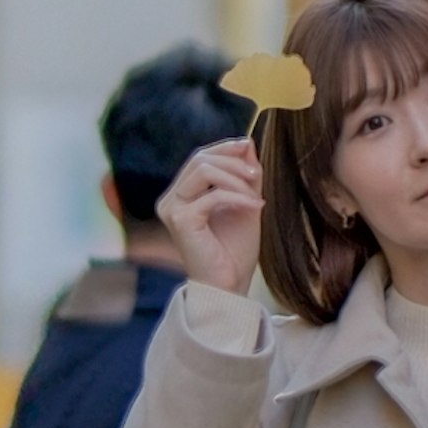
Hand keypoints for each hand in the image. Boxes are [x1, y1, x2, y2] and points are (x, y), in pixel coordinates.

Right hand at [153, 138, 264, 292]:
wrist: (230, 285)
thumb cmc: (234, 250)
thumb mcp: (244, 202)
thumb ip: (244, 174)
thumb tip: (247, 141)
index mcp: (181, 194)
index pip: (199, 157)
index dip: (224, 148)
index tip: (248, 148)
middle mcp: (170, 199)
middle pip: (200, 158)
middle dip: (233, 162)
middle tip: (257, 176)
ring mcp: (172, 209)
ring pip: (204, 170)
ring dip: (237, 179)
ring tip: (256, 197)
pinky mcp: (180, 220)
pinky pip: (214, 195)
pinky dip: (239, 197)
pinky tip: (255, 207)